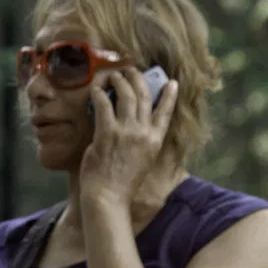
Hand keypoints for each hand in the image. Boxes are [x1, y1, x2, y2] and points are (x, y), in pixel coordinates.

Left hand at [79, 67, 178, 205]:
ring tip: (113, 75)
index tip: (172, 82)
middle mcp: (144, 134)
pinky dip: (99, 94)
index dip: (169, 96)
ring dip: (119, 81)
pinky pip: (103, 105)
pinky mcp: (107, 133)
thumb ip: (140, 141)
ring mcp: (126, 132)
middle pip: (144, 97)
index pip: (165, 113)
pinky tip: (95, 89)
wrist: (109, 197)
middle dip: (137, 79)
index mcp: (155, 142)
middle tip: (130, 70)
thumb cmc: (122, 182)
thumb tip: (132, 125)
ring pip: (125, 96)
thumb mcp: (141, 160)